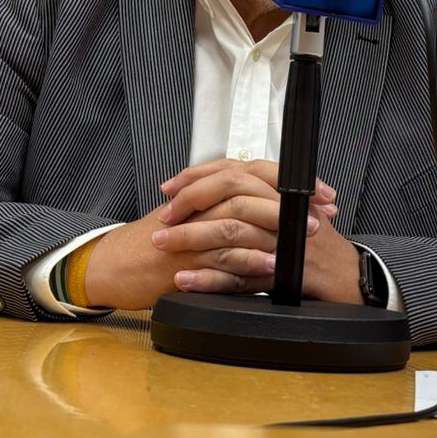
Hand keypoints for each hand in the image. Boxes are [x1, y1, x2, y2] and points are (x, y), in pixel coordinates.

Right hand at [73, 159, 337, 307]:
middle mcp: (200, 203)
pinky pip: (219, 255)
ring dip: (275, 229)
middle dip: (290, 202)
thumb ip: (231, 211)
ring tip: (303, 240)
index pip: (255, 172)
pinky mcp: (183, 258)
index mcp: (207, 190)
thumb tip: (278, 214)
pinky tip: (270, 265)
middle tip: (321, 215)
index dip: (292, 181)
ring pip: (237, 218)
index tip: (323, 195)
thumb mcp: (196, 219)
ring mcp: (190, 229)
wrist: (113, 264)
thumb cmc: (157, 243)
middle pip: (249, 187)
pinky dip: (247, 259)